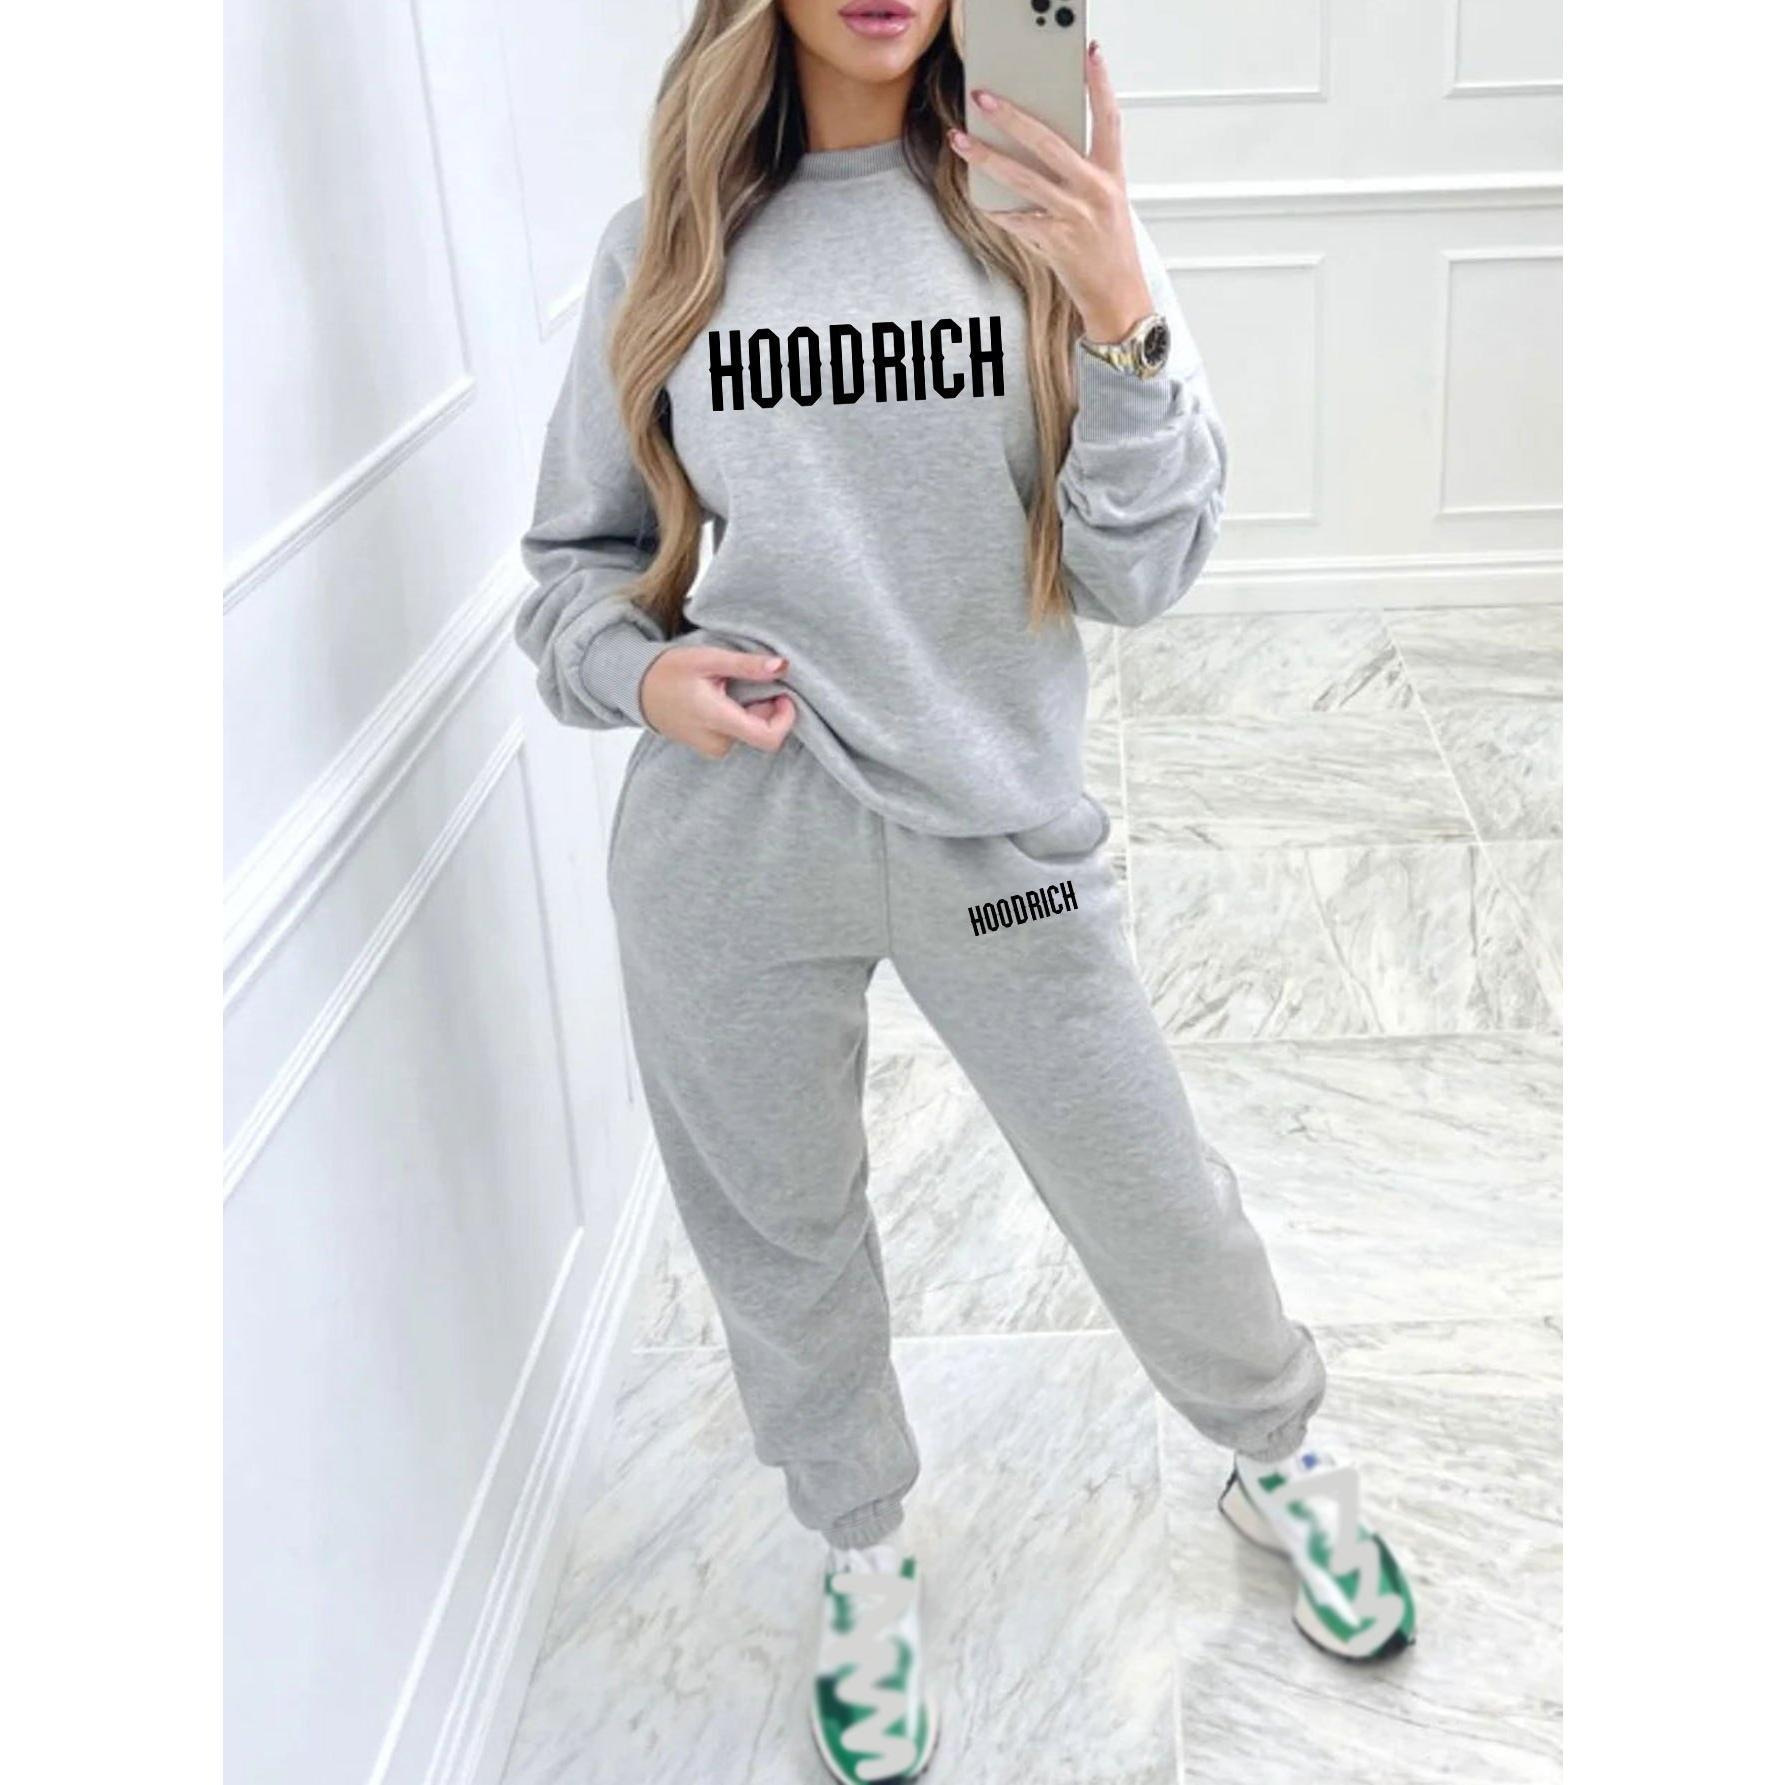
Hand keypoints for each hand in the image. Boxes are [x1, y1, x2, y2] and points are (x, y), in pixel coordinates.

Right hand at [639, 645, 796, 759]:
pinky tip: (723, 698)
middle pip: (762, 730)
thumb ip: (747, 665)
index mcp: (717, 720)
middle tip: (748, 679)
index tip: (783, 695)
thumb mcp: (709, 659)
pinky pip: (738, 734)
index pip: (768, 738)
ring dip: (752, 709)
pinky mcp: (711, 748)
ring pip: (751, 732)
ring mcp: (713, 748)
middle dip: (765, 706)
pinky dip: (741, 716)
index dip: (785, 718)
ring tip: (729, 686)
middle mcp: (717, 743)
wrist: (636, 689)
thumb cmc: (668, 671)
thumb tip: (783, 666)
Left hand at [948, 41, 1153, 344]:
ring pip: (1021, 177)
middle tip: (984, 97)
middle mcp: (1095, 191)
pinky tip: (979, 196)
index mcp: (1112, 175)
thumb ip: (1082, 172)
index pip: (1109, 119)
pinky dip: (995, 208)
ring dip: (986, 157)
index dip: (1101, 85)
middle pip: (1048, 142)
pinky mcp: (1054, 241)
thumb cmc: (1109, 247)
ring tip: (961, 139)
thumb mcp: (1107, 201)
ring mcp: (1073, 217)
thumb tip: (1039, 146)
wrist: (1117, 297)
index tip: (1090, 55)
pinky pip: (1015, 218)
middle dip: (1011, 116)